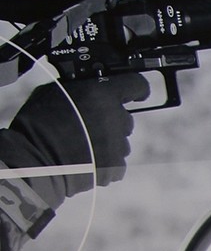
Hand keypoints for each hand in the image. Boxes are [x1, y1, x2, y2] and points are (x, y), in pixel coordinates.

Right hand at [4, 74, 150, 192]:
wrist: (34, 160)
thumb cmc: (37, 123)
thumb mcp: (56, 91)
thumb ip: (81, 88)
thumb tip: (89, 88)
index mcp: (102, 95)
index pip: (136, 84)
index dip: (135, 88)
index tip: (136, 93)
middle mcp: (116, 118)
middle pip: (124, 117)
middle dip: (110, 120)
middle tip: (88, 125)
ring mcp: (118, 145)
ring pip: (120, 141)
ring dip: (107, 142)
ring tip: (81, 145)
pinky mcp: (115, 167)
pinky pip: (117, 162)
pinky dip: (104, 161)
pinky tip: (85, 159)